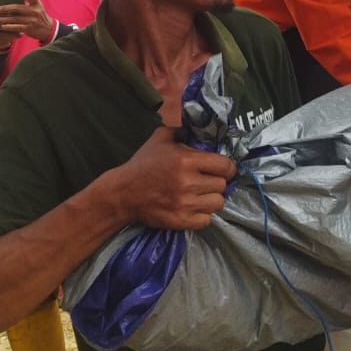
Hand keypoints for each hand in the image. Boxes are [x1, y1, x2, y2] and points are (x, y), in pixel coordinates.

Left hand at [0, 0, 56, 43]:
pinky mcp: (29, 29)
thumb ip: (26, 1)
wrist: (48, 29)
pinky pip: (16, 27)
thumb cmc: (38, 15)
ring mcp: (32, 20)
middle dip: (5, 8)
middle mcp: (35, 11)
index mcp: (37, 3)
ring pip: (14, 19)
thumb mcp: (36, 6)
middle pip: (17, 8)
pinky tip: (2, 26)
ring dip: (3, 19)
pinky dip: (8, 27)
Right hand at [113, 126, 236, 230]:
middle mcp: (188, 182)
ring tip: (201, 195)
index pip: (225, 165)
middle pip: (222, 185)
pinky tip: (193, 208)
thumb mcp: (161, 138)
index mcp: (186, 160)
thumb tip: (202, 129)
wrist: (122, 193)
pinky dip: (202, 215)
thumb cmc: (143, 163)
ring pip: (217, 203)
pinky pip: (206, 220)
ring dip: (211, 199)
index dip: (227, 167)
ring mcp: (184, 204)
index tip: (223, 169)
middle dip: (217, 182)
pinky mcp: (180, 221)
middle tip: (207, 181)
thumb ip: (183, 131)